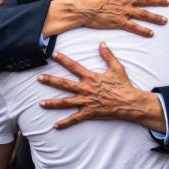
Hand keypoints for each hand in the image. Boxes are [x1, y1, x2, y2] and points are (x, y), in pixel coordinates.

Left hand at [38, 42, 164, 131]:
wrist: (129, 102)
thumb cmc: (123, 85)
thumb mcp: (116, 67)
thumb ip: (108, 55)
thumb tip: (102, 43)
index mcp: (91, 77)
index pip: (74, 66)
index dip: (63, 60)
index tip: (54, 55)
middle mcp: (85, 89)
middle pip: (64, 84)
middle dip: (51, 81)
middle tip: (39, 78)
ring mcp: (86, 101)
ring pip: (66, 102)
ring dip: (52, 103)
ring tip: (41, 103)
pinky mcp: (89, 112)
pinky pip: (75, 118)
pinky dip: (65, 123)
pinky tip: (56, 125)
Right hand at [54, 0, 168, 37]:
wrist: (81, 7)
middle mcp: (125, 0)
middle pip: (146, 0)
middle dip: (159, 1)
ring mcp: (123, 11)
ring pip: (143, 13)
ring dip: (155, 17)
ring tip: (165, 20)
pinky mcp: (118, 22)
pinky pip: (134, 27)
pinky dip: (143, 30)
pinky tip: (151, 33)